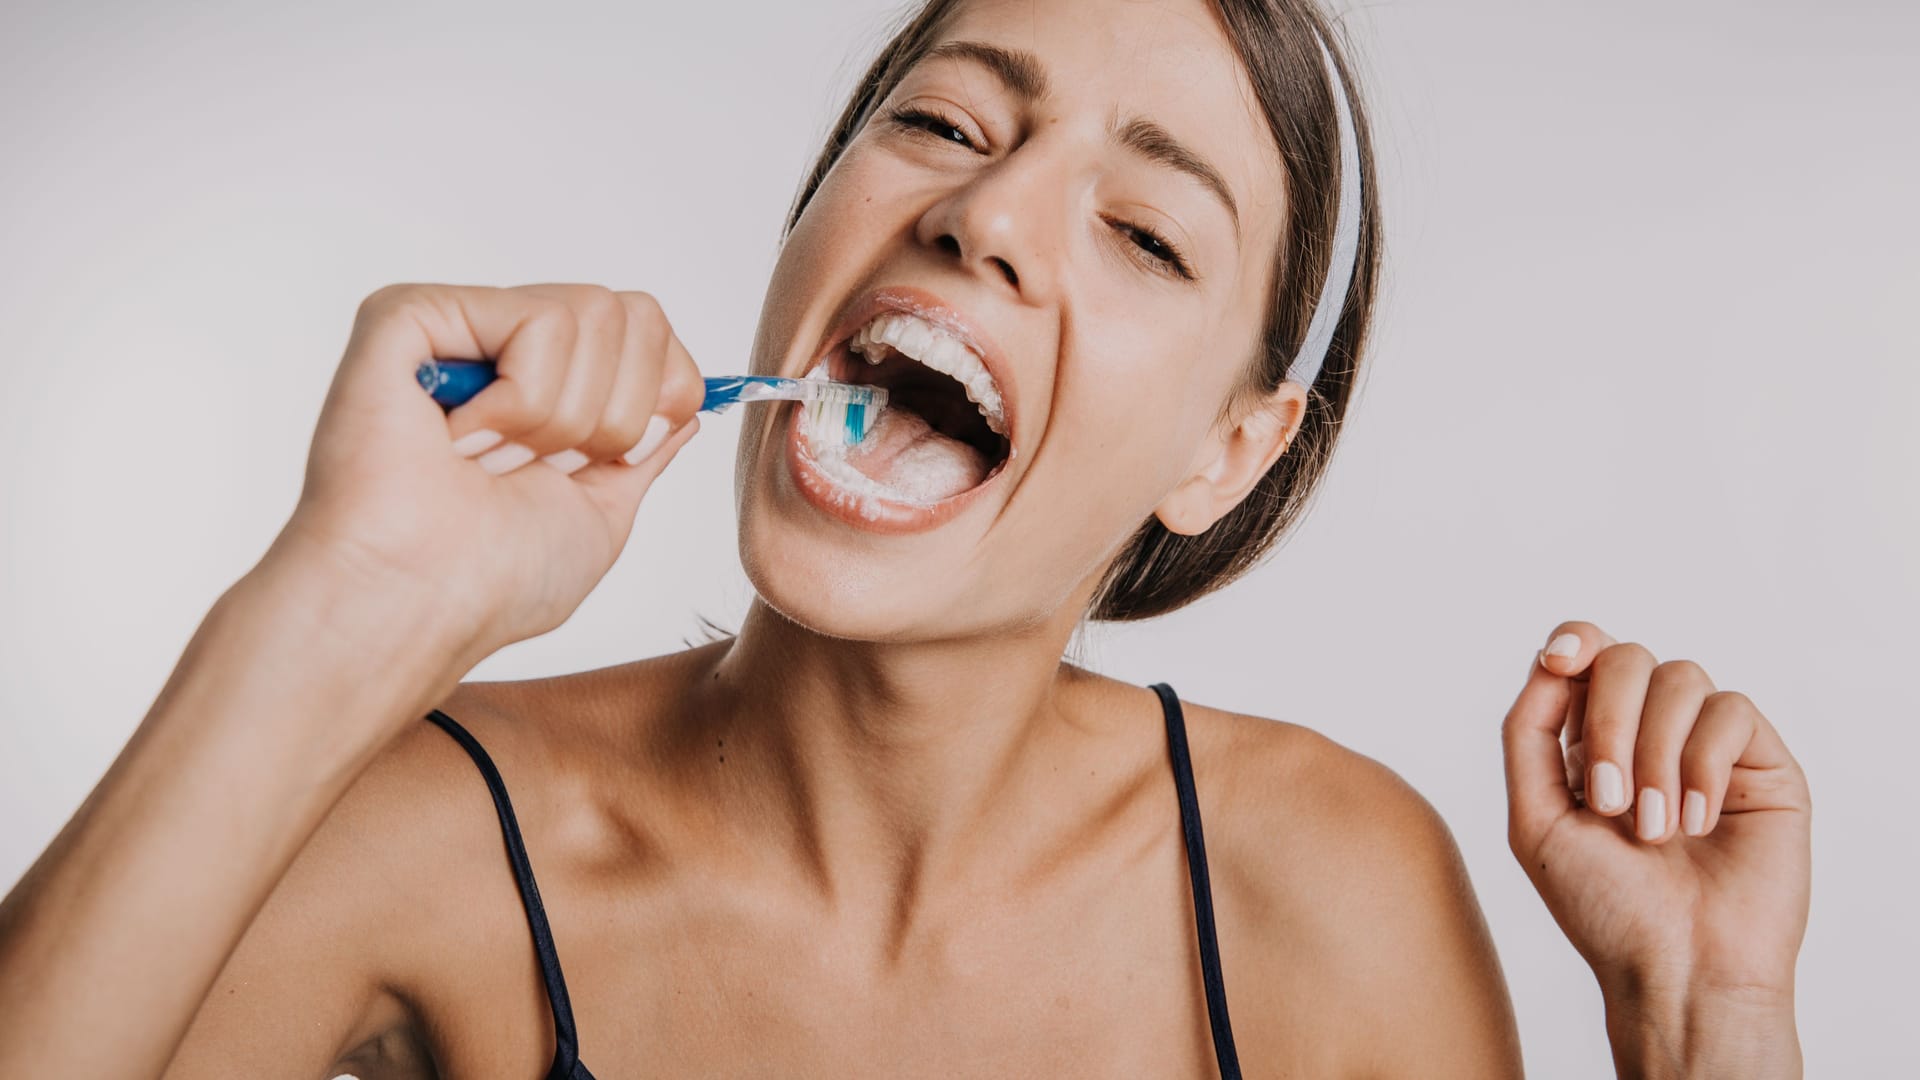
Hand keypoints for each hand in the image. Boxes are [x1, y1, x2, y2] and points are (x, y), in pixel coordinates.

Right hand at [271, 284, 704, 667]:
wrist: (417, 604)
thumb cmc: (491, 580)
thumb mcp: (604, 514)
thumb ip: (645, 448)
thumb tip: (689, 403)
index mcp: (543, 384)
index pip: (649, 327)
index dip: (664, 390)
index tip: (617, 458)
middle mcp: (500, 343)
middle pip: (634, 312)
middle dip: (617, 411)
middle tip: (543, 465)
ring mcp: (456, 324)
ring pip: (592, 313)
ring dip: (562, 417)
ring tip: (492, 459)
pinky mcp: (410, 313)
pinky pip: (534, 317)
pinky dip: (521, 400)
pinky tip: (460, 439)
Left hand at [1501, 621, 1810, 1075]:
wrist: (1676, 969)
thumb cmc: (1603, 906)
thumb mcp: (1535, 818)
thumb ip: (1527, 732)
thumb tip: (1549, 660)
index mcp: (1592, 739)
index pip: (1588, 654)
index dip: (1575, 641)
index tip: (1559, 660)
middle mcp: (1651, 732)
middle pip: (1627, 657)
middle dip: (1607, 721)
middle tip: (1607, 803)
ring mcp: (1707, 744)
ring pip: (1680, 677)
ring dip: (1655, 753)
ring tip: (1652, 831)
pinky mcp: (1762, 764)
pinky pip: (1732, 711)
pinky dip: (1702, 765)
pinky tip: (1695, 824)